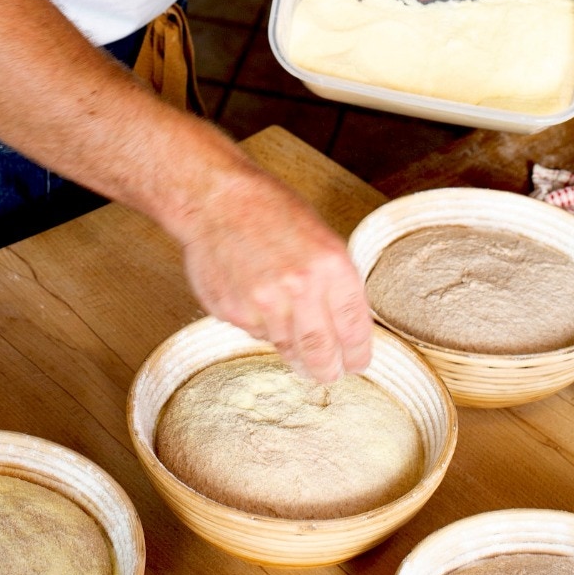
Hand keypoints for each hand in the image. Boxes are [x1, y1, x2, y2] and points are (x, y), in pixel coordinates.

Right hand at [182, 164, 373, 380]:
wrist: (215, 199)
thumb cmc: (270, 210)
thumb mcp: (320, 237)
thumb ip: (334, 282)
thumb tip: (347, 327)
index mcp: (331, 265)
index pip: (353, 327)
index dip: (357, 353)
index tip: (357, 364)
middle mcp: (300, 287)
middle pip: (320, 351)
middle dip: (328, 370)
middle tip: (329, 375)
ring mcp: (263, 303)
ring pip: (287, 347)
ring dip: (294, 351)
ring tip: (294, 344)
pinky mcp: (233, 312)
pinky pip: (256, 333)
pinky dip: (262, 327)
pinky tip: (256, 301)